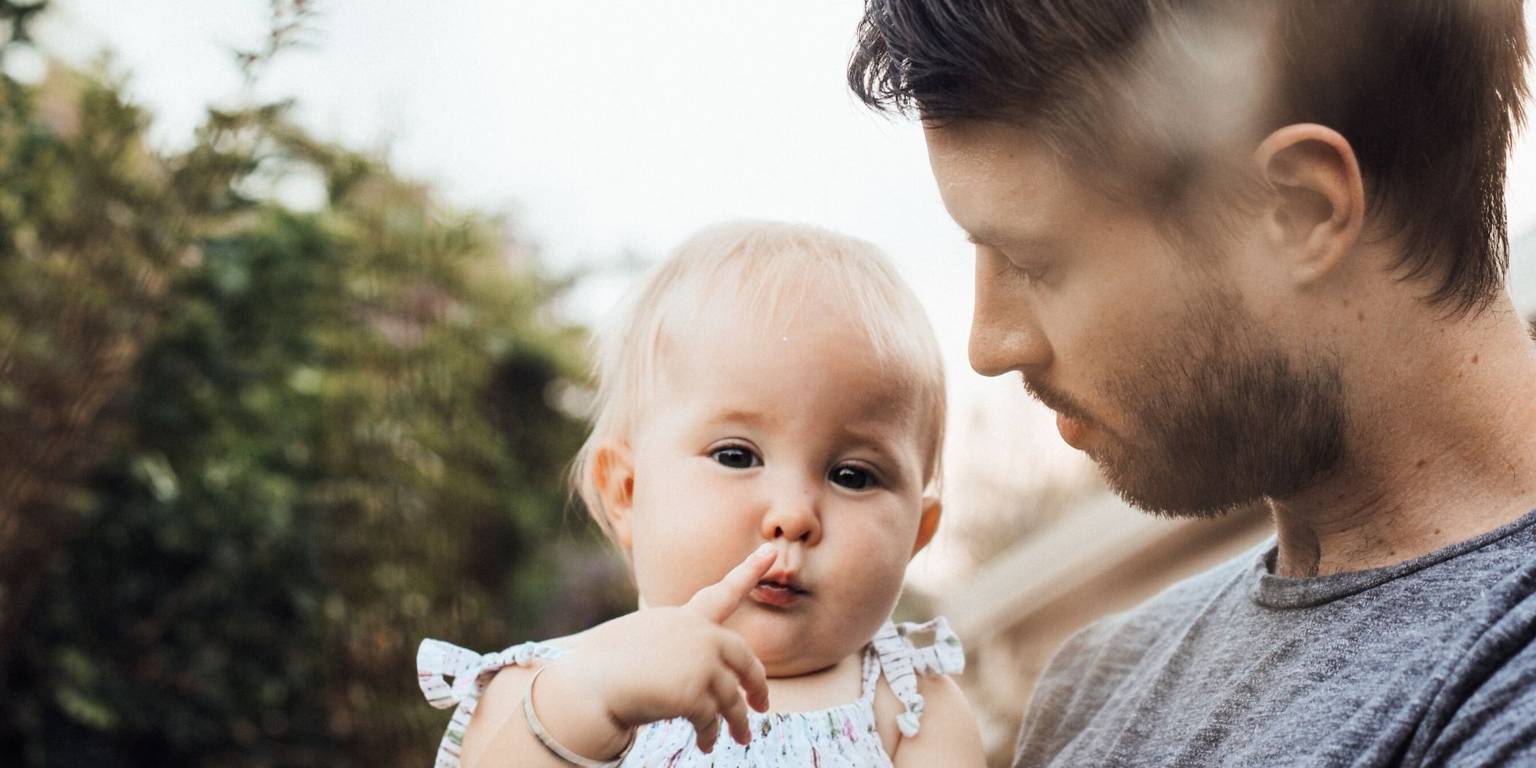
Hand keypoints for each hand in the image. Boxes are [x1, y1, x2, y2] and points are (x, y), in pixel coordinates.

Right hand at [538, 544, 775, 754]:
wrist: (588, 684)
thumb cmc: (603, 665)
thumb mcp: (642, 641)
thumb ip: (675, 647)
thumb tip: (695, 673)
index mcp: (682, 618)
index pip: (722, 592)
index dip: (749, 571)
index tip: (771, 552)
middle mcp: (697, 634)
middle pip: (743, 656)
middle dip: (756, 683)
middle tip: (762, 704)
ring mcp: (699, 662)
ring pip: (731, 696)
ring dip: (739, 721)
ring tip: (742, 738)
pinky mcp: (694, 692)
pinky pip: (711, 719)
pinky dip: (710, 735)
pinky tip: (705, 744)